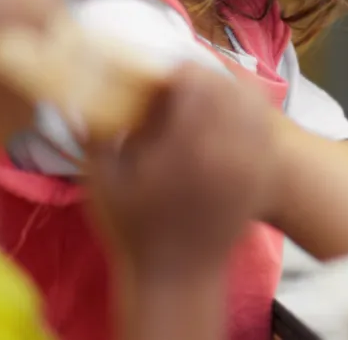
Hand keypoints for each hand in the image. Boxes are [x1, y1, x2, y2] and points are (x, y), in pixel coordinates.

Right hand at [83, 63, 283, 279]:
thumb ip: (96, 134)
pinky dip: (250, 114)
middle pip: (227, 86)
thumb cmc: (135, 229)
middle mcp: (226, 146)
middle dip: (204, 77)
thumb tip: (82, 94)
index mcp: (187, 143)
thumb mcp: (104, 181)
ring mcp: (250, 161)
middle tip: (184, 82)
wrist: (178, 277)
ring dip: (230, 90)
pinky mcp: (262, 174)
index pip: (195, 81)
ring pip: (252, 102)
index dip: (177, 71)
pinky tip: (232, 116)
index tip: (162, 76)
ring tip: (208, 94)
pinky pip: (265, 128)